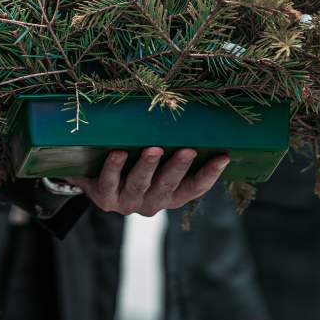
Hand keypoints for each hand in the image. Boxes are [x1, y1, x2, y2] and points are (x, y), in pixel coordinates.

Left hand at [71, 148, 229, 215]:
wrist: (95, 178)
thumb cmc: (136, 162)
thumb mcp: (157, 159)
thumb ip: (173, 146)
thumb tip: (200, 117)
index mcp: (171, 195)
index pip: (195, 187)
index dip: (210, 174)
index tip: (223, 156)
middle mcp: (152, 202)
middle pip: (168, 186)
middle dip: (178, 167)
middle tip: (188, 150)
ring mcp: (128, 202)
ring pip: (139, 184)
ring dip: (148, 167)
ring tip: (153, 149)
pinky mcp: (105, 198)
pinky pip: (109, 183)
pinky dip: (114, 168)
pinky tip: (118, 153)